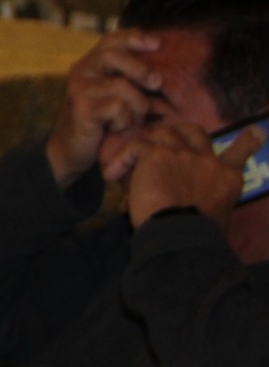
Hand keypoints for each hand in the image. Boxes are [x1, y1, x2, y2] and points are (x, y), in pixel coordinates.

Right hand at [45, 29, 163, 185]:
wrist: (72, 149)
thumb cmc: (102, 120)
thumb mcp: (113, 94)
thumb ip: (127, 78)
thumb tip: (161, 69)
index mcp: (90, 64)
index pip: (110, 41)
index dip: (133, 37)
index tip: (157, 43)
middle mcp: (81, 71)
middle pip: (112, 55)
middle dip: (140, 68)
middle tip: (157, 82)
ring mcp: (79, 89)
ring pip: (122, 87)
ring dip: (137, 106)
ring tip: (131, 119)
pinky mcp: (81, 109)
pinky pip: (118, 108)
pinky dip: (125, 120)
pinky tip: (116, 128)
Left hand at [122, 121, 262, 229]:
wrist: (179, 235)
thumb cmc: (197, 235)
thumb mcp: (218, 217)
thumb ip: (212, 201)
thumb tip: (200, 206)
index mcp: (228, 178)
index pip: (240, 153)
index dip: (247, 141)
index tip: (256, 131)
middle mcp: (208, 161)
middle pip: (194, 131)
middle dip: (179, 130)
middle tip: (163, 138)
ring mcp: (183, 155)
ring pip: (163, 133)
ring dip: (147, 145)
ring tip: (131, 163)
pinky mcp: (156, 155)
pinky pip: (135, 146)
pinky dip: (122, 159)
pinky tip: (113, 175)